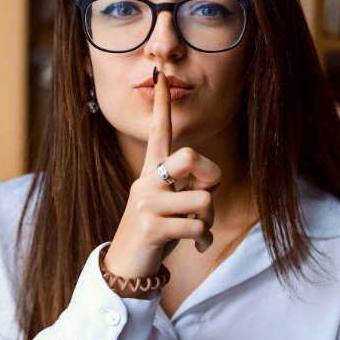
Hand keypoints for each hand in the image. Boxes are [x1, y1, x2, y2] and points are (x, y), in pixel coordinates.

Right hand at [103, 69, 220, 296]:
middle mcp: (146, 180)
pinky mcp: (151, 226)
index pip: (159, 130)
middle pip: (192, 156)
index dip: (162, 103)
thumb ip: (189, 186)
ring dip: (208, 220)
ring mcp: (146, 202)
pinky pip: (197, 226)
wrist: (127, 266)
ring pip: (203, 198)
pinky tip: (195, 246)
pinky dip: (203, 239)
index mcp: (151, 170)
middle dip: (212, 175)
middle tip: (205, 194)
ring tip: (196, 230)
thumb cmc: (157, 230)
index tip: (160, 73)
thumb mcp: (171, 203)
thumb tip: (210, 183)